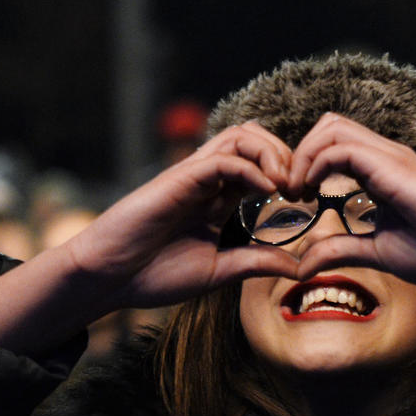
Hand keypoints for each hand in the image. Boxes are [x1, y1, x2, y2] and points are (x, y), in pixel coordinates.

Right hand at [0, 121, 299, 352]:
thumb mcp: (218, 271)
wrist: (108, 278)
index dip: (289, 173)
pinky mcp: (178, 179)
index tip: (307, 199)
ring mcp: (193, 176)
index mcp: (217, 199)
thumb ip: (256, 263)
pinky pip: (222, 158)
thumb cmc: (153, 275)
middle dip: (287, 155)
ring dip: (272, 153)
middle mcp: (207, 181)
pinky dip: (251, 167)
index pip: (260, 164)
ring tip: (286, 184)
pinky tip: (266, 189)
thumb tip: (299, 267)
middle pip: (254, 139)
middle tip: (302, 188)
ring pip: (240, 136)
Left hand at [287, 113, 415, 285]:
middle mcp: (385, 156)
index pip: (334, 144)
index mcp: (383, 171)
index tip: (295, 199)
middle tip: (289, 190)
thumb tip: (304, 264)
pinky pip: (342, 148)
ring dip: (303, 155)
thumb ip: (342, 250)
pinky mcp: (393, 167)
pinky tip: (311, 192)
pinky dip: (316, 164)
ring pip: (331, 128)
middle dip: (299, 151)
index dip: (306, 164)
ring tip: (295, 190)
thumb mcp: (379, 251)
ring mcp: (390, 157)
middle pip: (329, 125)